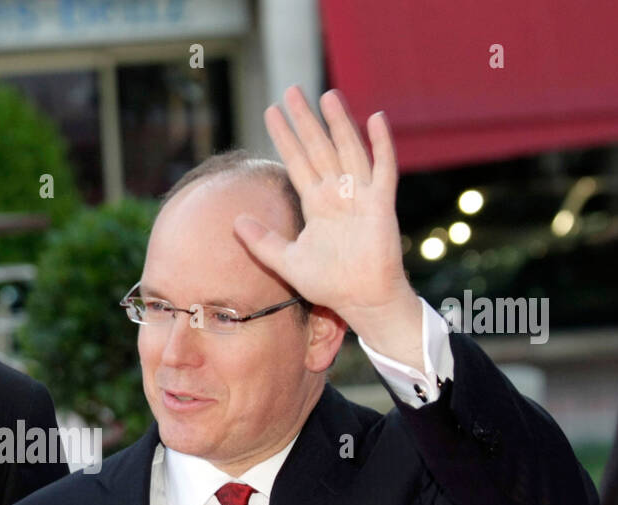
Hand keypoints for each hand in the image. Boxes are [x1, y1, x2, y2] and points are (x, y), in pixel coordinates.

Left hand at [233, 86, 421, 367]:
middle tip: (291, 90)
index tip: (270, 111)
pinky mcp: (382, 204)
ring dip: (338, 123)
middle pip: (319, 148)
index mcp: (317, 204)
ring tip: (326, 95)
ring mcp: (360, 196)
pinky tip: (374, 118)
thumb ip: (262, 242)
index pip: (296, 161)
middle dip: (305, 120)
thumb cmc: (329, 283)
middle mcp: (337, 193)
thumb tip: (234, 221)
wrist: (360, 300)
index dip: (285, 137)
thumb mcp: (287, 262)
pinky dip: (381, 144)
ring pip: (348, 150)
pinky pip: (383, 168)